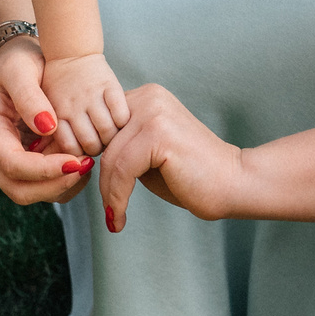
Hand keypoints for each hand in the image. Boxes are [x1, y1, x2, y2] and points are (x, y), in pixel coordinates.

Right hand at [0, 36, 93, 204]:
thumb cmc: (18, 61)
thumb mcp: (21, 69)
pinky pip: (42, 186)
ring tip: (86, 163)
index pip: (13, 163)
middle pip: (19, 189)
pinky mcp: (23, 163)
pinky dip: (63, 182)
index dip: (44, 169)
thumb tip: (46, 127)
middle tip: (84, 166)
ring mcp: (7, 160)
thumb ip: (30, 97)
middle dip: (53, 185)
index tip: (75, 161)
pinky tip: (81, 163)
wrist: (20, 63)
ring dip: (61, 186)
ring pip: (32, 192)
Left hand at [36, 51, 129, 156]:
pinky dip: (123, 121)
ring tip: (111, 132)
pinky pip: (121, 114)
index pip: (70, 148)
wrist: (69, 51)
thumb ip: (52, 133)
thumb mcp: (46, 108)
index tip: (84, 148)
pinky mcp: (110, 85)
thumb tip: (58, 163)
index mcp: (56, 113)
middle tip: (100, 141)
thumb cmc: (57, 86)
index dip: (80, 154)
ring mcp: (91, 95)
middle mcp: (73, 106)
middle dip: (98, 148)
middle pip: (91, 143)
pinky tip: (120, 118)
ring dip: (113, 137)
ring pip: (108, 131)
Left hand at [95, 83, 249, 231]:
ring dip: (109, 194)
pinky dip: (117, 198)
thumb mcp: (147, 155)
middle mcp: (148, 97)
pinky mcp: (158, 134)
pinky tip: (120, 218)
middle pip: (101, 142)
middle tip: (107, 209)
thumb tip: (81, 157)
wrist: (234, 184)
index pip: (99, 126)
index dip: (93, 158)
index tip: (97, 189)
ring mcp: (153, 112)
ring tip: (115, 217)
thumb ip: (120, 148)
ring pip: (109, 159)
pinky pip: (122, 170)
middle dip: (100, 179)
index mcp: (144, 97)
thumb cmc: (190, 175)